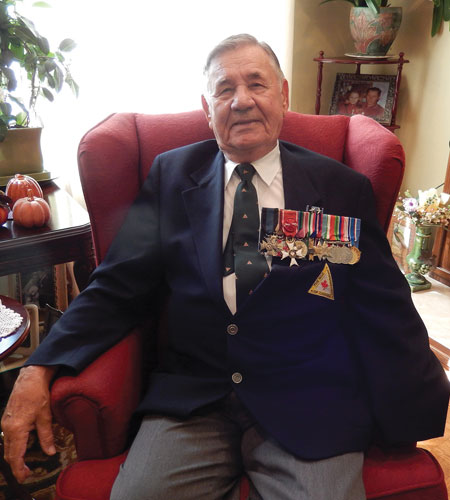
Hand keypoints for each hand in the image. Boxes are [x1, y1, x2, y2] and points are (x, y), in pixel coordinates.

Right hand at [1, 365, 57, 481]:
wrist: (30, 378)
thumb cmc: (38, 395)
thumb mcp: (45, 416)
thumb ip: (46, 436)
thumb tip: (50, 452)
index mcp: (17, 429)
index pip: (15, 456)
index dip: (19, 469)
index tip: (24, 477)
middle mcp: (7, 428)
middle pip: (9, 453)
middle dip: (16, 465)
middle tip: (26, 473)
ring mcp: (5, 423)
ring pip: (7, 446)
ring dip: (15, 455)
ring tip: (25, 463)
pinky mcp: (7, 419)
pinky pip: (7, 437)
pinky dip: (14, 445)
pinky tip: (23, 446)